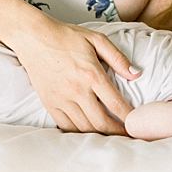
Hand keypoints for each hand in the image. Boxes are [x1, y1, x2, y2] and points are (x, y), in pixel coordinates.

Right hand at [9, 22, 140, 134]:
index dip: (129, 118)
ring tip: (111, 134)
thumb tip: (136, 74)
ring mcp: (62, 99)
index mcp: (92, 75)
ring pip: (84, 127)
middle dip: (117, 132)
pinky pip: (66, 126)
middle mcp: (77, 91)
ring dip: (99, 134)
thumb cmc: (66, 36)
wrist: (34, 37)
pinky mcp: (49, 103)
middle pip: (101, 122)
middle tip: (127, 134)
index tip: (137, 124)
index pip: (116, 104)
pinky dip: (79, 133)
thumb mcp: (96, 39)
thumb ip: (118, 58)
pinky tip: (88, 132)